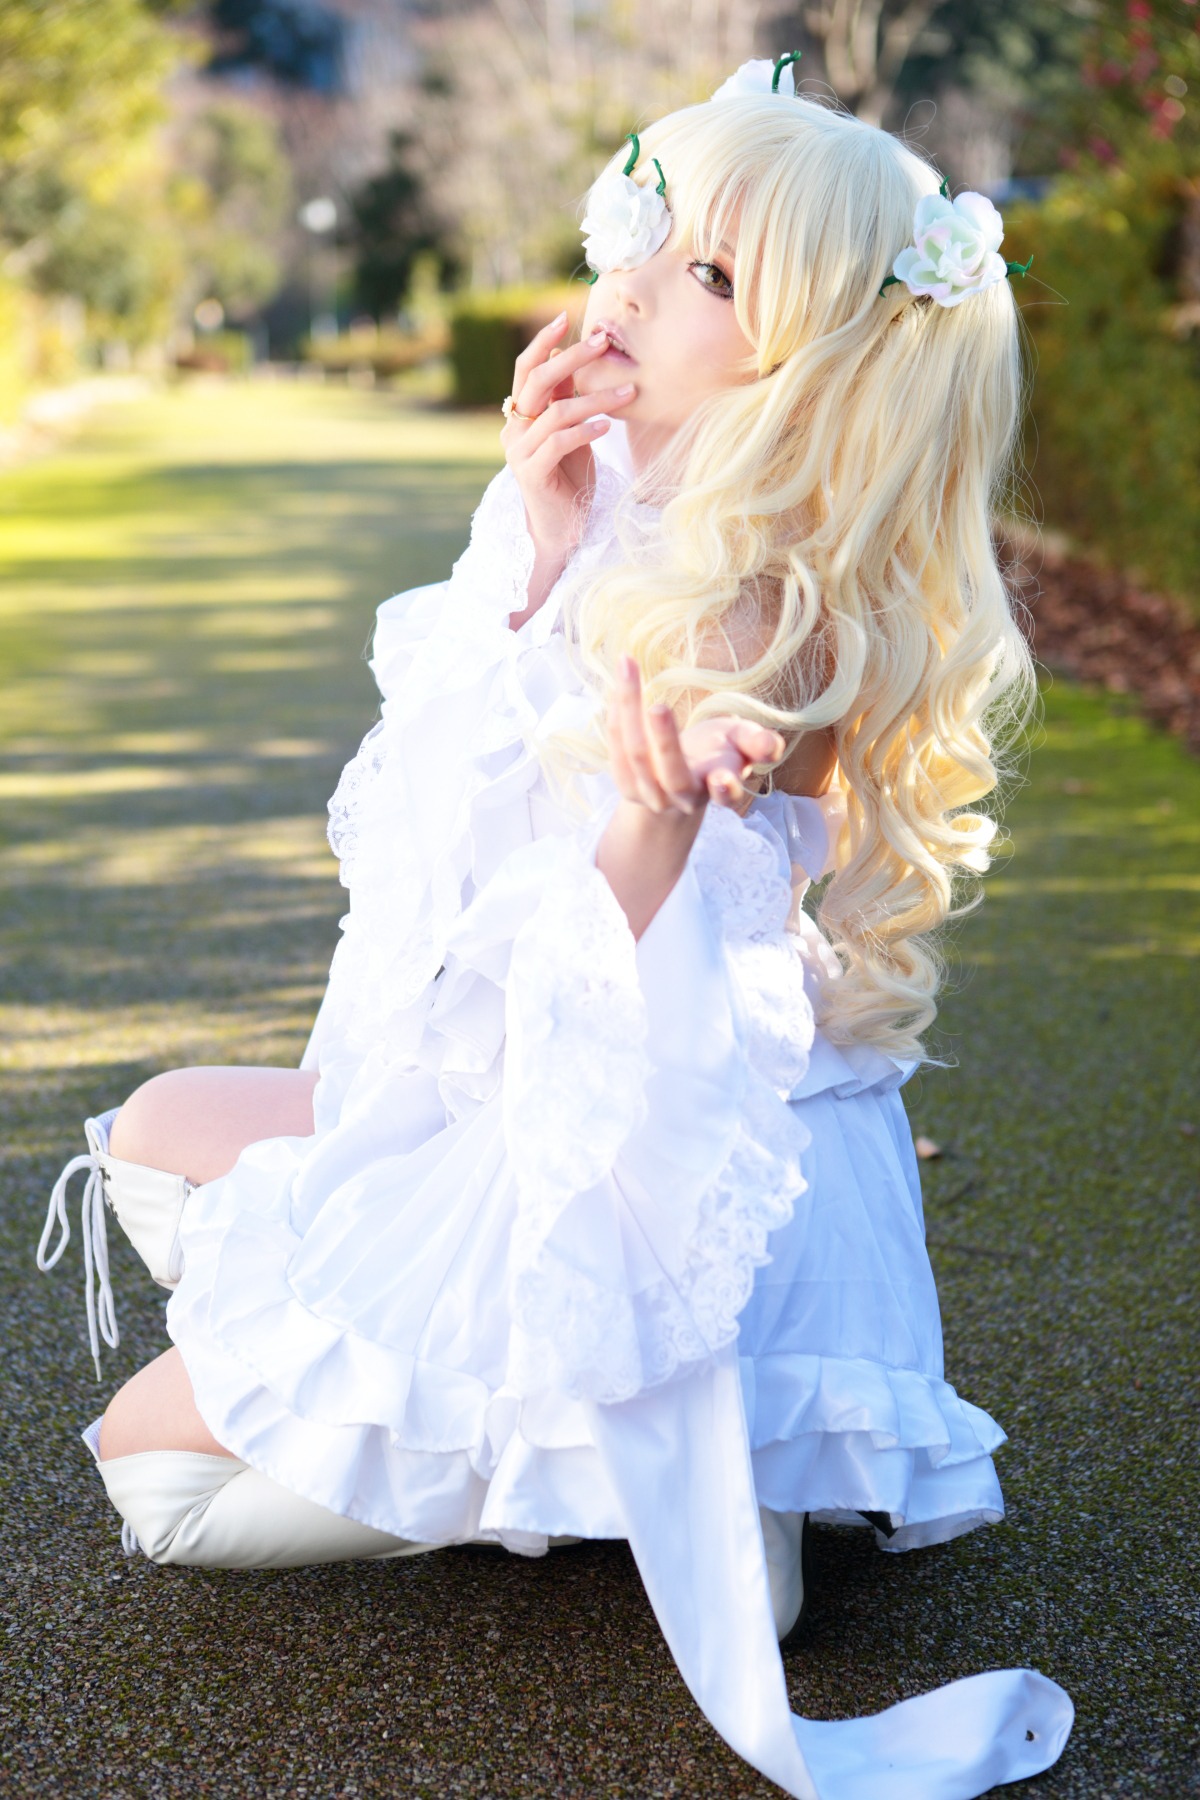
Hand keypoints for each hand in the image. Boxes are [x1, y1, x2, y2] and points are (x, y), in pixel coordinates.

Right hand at [501, 312, 635, 609]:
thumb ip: (565, 399)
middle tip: (603, 343)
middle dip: (573, 358)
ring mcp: (519, 452)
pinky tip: (607, 427)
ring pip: (556, 412)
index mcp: (521, 415)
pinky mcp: (532, 474)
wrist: (560, 529)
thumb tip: (570, 356)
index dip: (543, 342)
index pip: (526, 369)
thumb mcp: (570, 431)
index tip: (567, 318)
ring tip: (628, 393)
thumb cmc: (569, 478)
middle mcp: (514, 429)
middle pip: (538, 381)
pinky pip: (559, 442)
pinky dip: (585, 431)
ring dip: (595, 399)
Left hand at [608, 655, 785, 818]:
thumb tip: (770, 744)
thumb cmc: (719, 753)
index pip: (724, 797)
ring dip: (629, 710)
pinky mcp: (625, 784)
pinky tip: (619, 683)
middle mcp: (683, 798)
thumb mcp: (743, 743)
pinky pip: (616, 750)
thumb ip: (758, 743)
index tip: (722, 777)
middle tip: (658, 706)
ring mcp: (651, 795)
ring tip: (628, 665)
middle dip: (665, 742)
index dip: (725, 790)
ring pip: (636, 757)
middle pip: (672, 775)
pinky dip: (615, 715)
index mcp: (718, 789)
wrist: (681, 778)